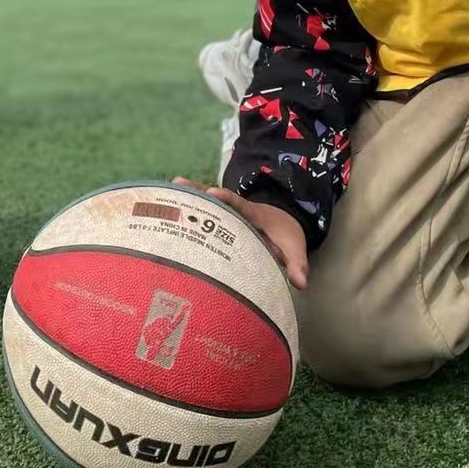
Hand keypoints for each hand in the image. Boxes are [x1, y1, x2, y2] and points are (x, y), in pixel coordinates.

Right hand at [174, 177, 307, 289]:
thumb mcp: (294, 248)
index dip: (226, 199)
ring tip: (168, 189)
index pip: (240, 204)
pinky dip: (189, 208)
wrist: (283, 223)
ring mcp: (228, 212)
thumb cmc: (285, 235)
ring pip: (206, 201)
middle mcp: (237, 209)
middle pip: (216, 197)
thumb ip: (297, 263)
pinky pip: (204, 212)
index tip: (212, 193)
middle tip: (178, 183)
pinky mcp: (221, 219)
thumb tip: (300, 283)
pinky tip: (169, 207)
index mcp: (254, 214)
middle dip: (198, 191)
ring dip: (189, 196)